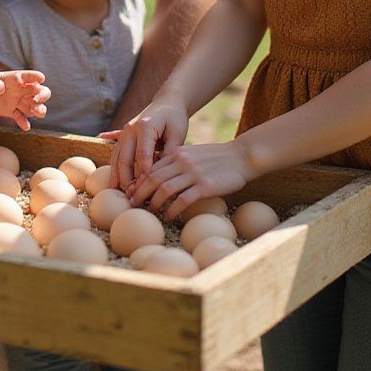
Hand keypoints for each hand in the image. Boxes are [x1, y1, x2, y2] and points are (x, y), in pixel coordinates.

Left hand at [0, 70, 48, 130]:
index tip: (41, 78)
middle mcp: (19, 90)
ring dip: (38, 109)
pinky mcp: (12, 112)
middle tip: (37, 100)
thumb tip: (0, 88)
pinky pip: (21, 117)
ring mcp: (17, 101)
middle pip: (38, 91)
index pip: (27, 76)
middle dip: (42, 95)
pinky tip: (25, 127)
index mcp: (14, 78)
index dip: (35, 77)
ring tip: (36, 113)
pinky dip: (24, 122)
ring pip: (33, 105)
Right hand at [106, 95, 189, 194]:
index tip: (146, 188)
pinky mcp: (123, 137)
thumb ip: (171, 152)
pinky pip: (116, 153)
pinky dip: (114, 167)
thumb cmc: (174, 118)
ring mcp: (124, 132)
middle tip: (131, 195)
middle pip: (125, 157)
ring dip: (117, 175)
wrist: (167, 102)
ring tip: (119, 192)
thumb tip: (163, 173)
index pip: (142, 153)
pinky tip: (110, 178)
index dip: (144, 172)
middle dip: (126, 178)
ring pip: (117, 157)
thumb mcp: (178, 133)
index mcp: (145, 126)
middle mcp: (131, 129)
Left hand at [129, 138, 252, 220]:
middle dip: (140, 192)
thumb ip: (176, 162)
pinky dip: (172, 209)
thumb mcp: (192, 154)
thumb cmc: (216, 158)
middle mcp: (182, 161)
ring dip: (154, 202)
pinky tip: (169, 217)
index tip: (131, 192)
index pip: (151, 167)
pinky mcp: (204, 185)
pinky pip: (182, 200)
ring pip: (164, 189)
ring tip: (150, 211)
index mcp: (177, 153)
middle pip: (153, 178)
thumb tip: (159, 177)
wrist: (240, 157)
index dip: (138, 181)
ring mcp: (193, 173)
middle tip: (132, 205)